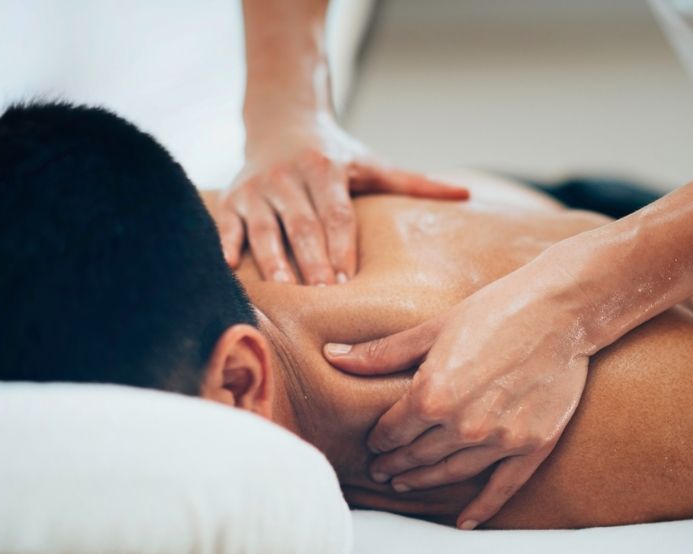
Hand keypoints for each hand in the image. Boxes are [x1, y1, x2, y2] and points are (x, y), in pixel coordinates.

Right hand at [215, 112, 468, 281]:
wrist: (281, 120)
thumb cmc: (335, 154)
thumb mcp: (372, 163)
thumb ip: (414, 182)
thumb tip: (465, 193)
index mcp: (325, 169)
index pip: (336, 213)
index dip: (341, 245)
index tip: (346, 279)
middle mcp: (288, 177)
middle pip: (302, 225)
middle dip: (311, 260)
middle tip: (320, 295)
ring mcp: (257, 188)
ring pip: (265, 228)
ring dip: (272, 260)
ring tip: (283, 291)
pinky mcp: (233, 198)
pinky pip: (227, 224)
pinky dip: (226, 245)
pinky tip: (230, 268)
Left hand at [323, 248, 591, 528]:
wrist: (561, 310)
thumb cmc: (494, 310)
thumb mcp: (433, 328)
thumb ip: (382, 353)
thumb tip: (333, 355)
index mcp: (433, 394)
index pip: (393, 430)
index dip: (379, 439)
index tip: (374, 444)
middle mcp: (463, 424)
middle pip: (417, 456)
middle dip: (395, 464)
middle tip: (381, 472)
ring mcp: (500, 439)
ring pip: (451, 473)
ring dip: (424, 481)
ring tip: (405, 484)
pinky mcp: (532, 446)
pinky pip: (502, 487)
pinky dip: (481, 508)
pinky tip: (464, 521)